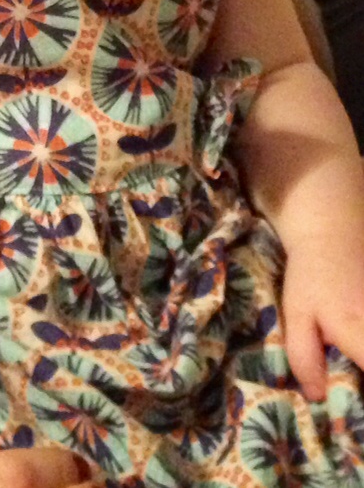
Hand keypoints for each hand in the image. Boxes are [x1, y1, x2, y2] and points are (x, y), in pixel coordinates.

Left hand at [282, 233, 363, 399]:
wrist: (334, 234)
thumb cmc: (311, 277)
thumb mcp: (296, 314)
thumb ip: (304, 356)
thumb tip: (316, 397)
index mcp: (359, 334)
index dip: (362, 401)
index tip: (356, 419)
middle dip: (360, 388)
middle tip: (351, 404)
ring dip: (361, 372)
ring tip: (349, 370)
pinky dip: (363, 353)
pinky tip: (352, 358)